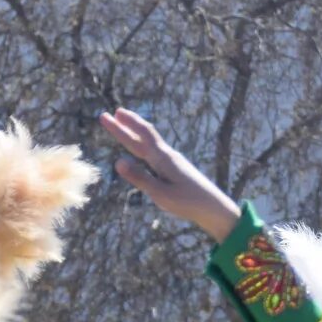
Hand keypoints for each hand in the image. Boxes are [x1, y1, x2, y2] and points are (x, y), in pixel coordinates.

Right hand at [97, 108, 239, 242]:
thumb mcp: (160, 194)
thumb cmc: (187, 202)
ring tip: (124, 122)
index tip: (108, 116)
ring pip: (150, 140)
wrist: (213, 207)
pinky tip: (143, 146)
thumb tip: (118, 162)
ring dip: (135, 131)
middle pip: (143, 135)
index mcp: (162, 159)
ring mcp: (172, 160)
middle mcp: (167, 155)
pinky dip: (144, 142)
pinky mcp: (176, 167)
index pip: (139, 137)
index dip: (122, 127)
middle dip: (126, 124)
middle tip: (109, 114)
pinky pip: (155, 149)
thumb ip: (139, 178)